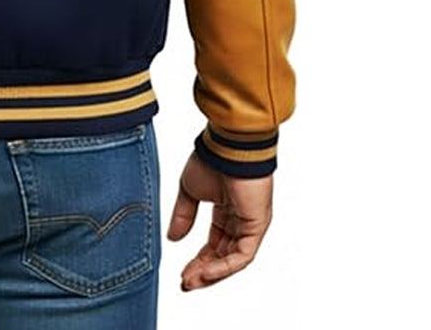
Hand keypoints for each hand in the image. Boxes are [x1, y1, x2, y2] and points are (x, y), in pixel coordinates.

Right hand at [167, 149, 272, 290]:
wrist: (226, 148)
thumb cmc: (210, 160)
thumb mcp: (189, 191)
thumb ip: (183, 216)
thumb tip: (172, 239)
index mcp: (225, 210)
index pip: (213, 244)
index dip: (198, 260)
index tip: (181, 272)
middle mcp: (239, 220)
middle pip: (222, 256)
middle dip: (203, 272)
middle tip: (185, 283)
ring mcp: (250, 225)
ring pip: (232, 260)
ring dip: (212, 274)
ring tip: (191, 281)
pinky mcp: (257, 227)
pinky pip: (242, 256)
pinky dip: (224, 266)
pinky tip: (205, 271)